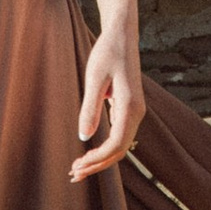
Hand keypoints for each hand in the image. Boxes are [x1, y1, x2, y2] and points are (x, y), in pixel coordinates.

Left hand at [71, 22, 146, 180]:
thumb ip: (90, 108)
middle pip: (120, 150)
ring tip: (79, 168)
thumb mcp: (95, 78)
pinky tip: (89, 152)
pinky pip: (119, 135)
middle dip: (98, 165)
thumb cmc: (107, 53)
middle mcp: (137, 112)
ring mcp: (134, 111)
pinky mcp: (129, 108)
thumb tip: (84, 137)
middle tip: (73, 174)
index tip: (77, 165)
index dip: (97, 159)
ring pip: (120, 145)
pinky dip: (104, 148)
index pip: (116, 144)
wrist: (122, 35)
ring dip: (101, 159)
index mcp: (130, 106)